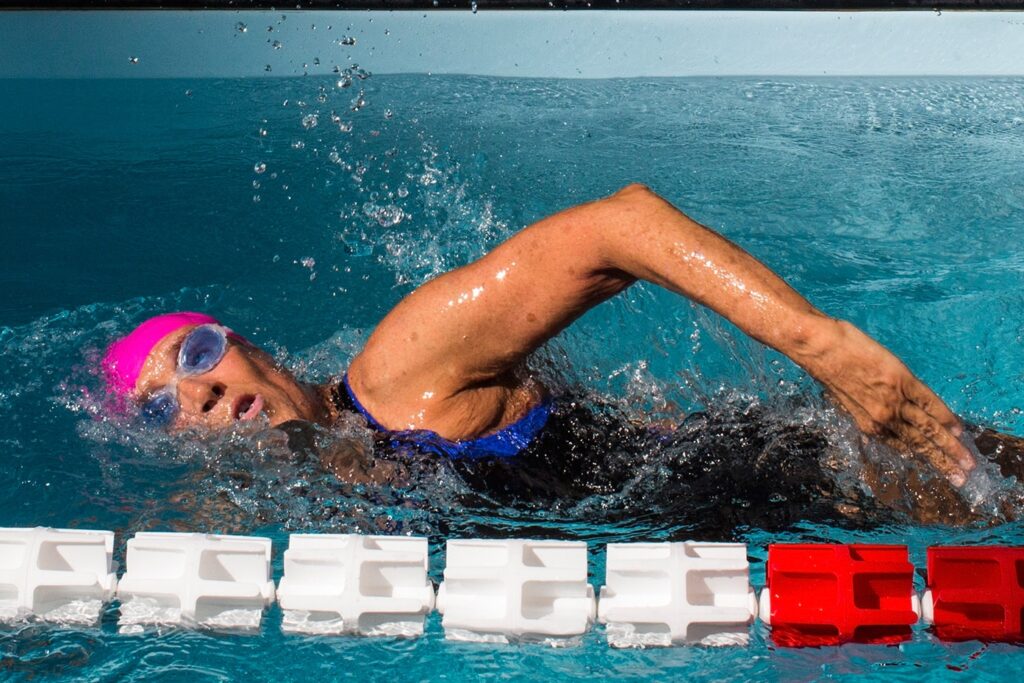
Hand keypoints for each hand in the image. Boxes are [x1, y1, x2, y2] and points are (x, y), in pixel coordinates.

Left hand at [801, 319, 974, 486]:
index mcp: (867, 423)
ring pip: (928, 429)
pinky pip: (930, 403)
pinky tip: (958, 428)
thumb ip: (861, 414)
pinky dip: (945, 417)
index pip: (900, 444)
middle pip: (918, 444)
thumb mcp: (841, 400)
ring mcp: (894, 401)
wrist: (822, 349)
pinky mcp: (902, 382)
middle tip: (960, 478)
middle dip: (941, 463)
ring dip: (950, 447)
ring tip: (967, 463)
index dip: (919, 456)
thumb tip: (871, 428)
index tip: (934, 467)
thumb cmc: (826, 369)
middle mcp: (883, 418)